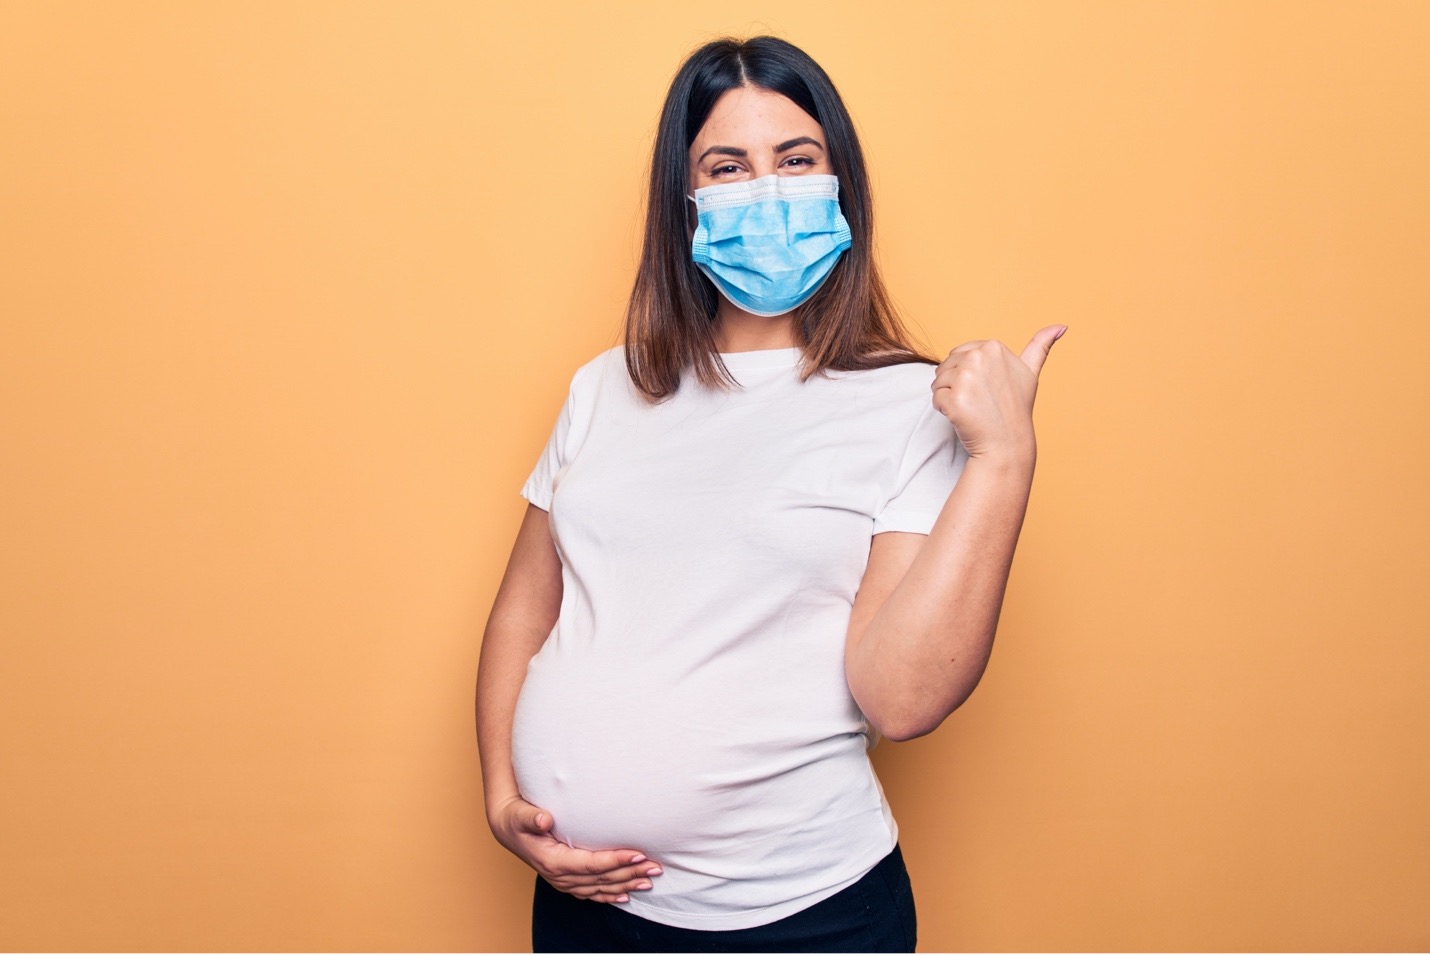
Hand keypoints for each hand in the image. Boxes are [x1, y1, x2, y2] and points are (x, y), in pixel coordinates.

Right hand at [487, 794, 661, 903]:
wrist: (507, 829)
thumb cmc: (516, 818)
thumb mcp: (520, 815)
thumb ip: (532, 817)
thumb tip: (544, 819)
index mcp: (553, 861)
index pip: (591, 864)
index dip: (616, 861)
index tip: (638, 854)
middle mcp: (560, 876)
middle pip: (601, 878)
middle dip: (630, 873)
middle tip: (655, 867)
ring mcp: (563, 881)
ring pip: (600, 887)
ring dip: (625, 884)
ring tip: (649, 880)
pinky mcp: (566, 881)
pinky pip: (591, 893)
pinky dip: (609, 895)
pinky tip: (626, 895)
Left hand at [931, 325, 1065, 463]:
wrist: (1007, 444)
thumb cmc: (1016, 409)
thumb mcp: (1030, 373)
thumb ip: (1041, 346)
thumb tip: (1062, 325)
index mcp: (993, 347)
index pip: (959, 354)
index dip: (968, 374)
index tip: (987, 389)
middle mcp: (979, 357)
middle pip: (947, 366)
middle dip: (956, 384)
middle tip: (979, 402)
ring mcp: (966, 377)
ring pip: (939, 381)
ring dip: (948, 397)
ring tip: (971, 409)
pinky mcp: (954, 398)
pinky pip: (936, 399)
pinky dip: (944, 410)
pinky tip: (963, 417)